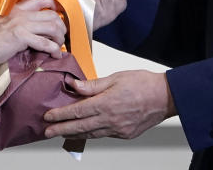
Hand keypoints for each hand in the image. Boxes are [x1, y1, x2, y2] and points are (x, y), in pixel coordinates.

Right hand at [0, 0, 65, 66]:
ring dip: (60, 37)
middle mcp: (21, 13)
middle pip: (51, 14)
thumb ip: (14, 23)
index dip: (54, 5)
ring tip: (59, 45)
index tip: (59, 14)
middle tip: (62, 34)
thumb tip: (27, 33)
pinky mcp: (21, 38)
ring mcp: (22, 24)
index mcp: (15, 8)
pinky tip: (56, 55)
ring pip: (52, 26)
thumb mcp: (0, 22)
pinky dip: (54, 50)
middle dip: (61, 25)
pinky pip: (45, 43)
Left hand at [42, 70, 175, 139]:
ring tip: (62, 133)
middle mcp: (110, 119)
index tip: (49, 116)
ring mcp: (118, 129)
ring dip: (74, 134)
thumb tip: (74, 85)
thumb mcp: (116, 78)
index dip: (61, 115)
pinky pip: (103, 135)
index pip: (77, 111)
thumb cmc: (143, 83)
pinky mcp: (125, 134)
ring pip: (91, 134)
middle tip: (47, 132)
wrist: (165, 97)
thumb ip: (93, 85)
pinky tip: (85, 131)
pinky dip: (91, 133)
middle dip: (61, 130)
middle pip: (80, 127)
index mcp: (106, 103)